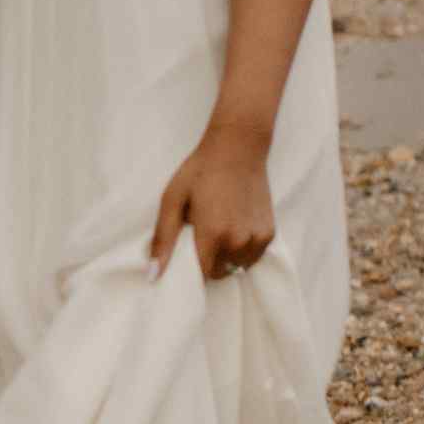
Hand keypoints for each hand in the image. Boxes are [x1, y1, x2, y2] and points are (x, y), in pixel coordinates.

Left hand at [152, 118, 273, 278]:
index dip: (193, 268)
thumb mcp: (172, 200)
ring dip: (227, 257)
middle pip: (220, 272)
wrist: (238, 148)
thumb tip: (153, 276)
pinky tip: (235, 226)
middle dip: (209, 261)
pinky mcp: (269, 232)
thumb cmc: (200, 171)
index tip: (188, 254)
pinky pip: (253, 256)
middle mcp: (237, 241)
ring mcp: (257, 237)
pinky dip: (244, 249)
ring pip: (238, 266)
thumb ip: (163, 240)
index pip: (202, 275)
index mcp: (212, 234)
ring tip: (220, 229)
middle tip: (203, 235)